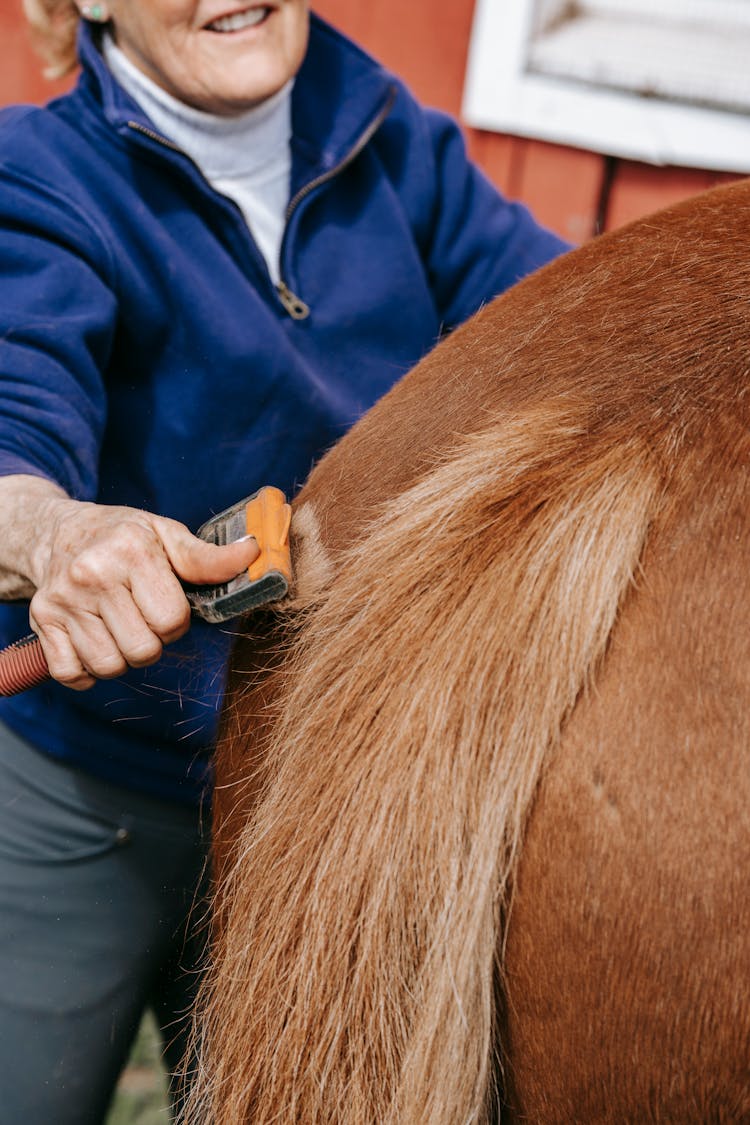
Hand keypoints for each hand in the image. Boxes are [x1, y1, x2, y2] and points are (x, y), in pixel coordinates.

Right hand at [26, 497, 258, 689]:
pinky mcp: (42, 621)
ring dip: (122, 657)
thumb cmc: (122, 536)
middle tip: (141, 617)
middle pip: (143, 650)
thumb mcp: (166, 535)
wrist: (58, 533)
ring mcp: (63, 601)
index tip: (165, 604)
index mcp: (131, 551)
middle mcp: (92, 575)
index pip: (171, 619)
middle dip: (152, 641)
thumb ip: (207, 556)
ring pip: (110, 666)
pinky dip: (87, 670)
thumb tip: (252, 553)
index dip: (176, 621)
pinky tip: (94, 641)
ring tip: (119, 627)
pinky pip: (72, 674)